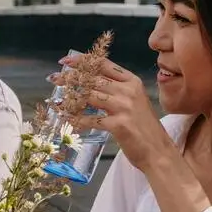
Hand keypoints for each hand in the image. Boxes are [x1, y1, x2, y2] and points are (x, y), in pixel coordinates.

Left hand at [58, 57, 174, 172]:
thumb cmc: (144, 127)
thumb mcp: (135, 101)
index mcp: (132, 81)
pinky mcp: (118, 125)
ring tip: (56, 100)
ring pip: (89, 96)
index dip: (82, 61)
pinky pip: (90, 119)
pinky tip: (65, 119)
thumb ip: (116, 91)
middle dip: (70, 78)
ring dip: (69, 98)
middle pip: (93, 78)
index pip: (103, 64)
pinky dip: (75, 120)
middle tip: (53, 79)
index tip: (66, 62)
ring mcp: (124, 107)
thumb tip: (89, 85)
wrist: (158, 150)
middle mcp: (128, 91)